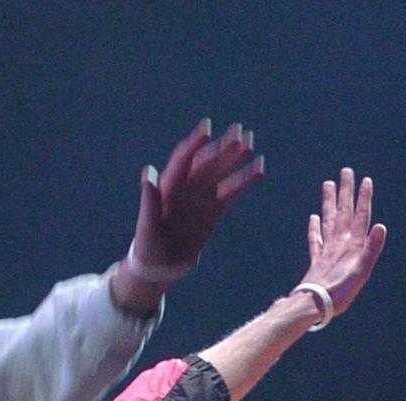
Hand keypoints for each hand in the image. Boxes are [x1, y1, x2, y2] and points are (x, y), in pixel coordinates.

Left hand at [113, 120, 263, 311]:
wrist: (161, 268)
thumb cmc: (148, 247)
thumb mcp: (146, 226)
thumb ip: (149, 200)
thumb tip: (148, 172)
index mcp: (168, 187)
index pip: (184, 159)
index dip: (195, 143)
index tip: (207, 128)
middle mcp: (186, 187)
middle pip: (206, 161)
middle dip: (221, 146)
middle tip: (238, 131)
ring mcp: (201, 198)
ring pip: (221, 172)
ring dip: (234, 158)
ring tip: (249, 142)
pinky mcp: (213, 211)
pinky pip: (231, 191)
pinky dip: (244, 180)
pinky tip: (258, 168)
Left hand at [297, 169, 387, 319]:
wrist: (316, 304)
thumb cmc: (341, 291)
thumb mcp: (362, 271)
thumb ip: (371, 249)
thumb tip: (380, 226)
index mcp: (352, 245)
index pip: (360, 216)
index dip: (363, 198)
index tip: (365, 180)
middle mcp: (339, 243)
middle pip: (343, 212)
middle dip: (346, 192)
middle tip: (346, 171)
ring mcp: (326, 249)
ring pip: (328, 219)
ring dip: (329, 202)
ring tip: (328, 184)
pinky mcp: (317, 260)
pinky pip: (315, 239)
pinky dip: (314, 227)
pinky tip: (313, 217)